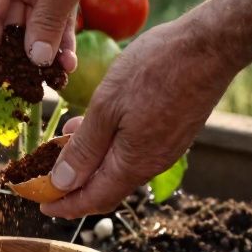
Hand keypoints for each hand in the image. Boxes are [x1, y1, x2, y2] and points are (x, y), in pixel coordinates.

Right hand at [0, 0, 145, 77]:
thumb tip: (34, 60)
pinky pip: (56, 21)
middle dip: (20, 54)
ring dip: (43, 51)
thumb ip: (47, 23)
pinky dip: (61, 41)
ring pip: (35, 25)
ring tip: (52, 79)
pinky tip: (68, 63)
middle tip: (27, 85)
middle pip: (9, 22)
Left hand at [39, 17, 241, 217]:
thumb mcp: (107, 106)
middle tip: (45, 177)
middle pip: (107, 187)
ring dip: (91, 161)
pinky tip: (95, 124)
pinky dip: (109, 145)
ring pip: (120, 166)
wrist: (210, 46)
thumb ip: (85, 147)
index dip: (65, 206)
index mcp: (134, 163)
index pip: (94, 199)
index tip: (42, 205)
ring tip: (63, 145)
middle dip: (74, 186)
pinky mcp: (174, 130)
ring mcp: (167, 147)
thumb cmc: (156, 70)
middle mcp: (153, 163)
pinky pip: (135, 149)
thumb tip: (62, 182)